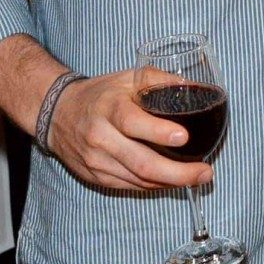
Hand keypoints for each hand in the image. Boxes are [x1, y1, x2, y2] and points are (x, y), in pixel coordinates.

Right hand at [44, 69, 212, 191]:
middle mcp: (101, 138)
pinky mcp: (96, 177)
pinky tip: (173, 180)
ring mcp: (97, 161)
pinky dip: (155, 185)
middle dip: (177, 172)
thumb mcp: (127, 78)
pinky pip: (131, 186)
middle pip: (140, 162)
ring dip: (171, 182)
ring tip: (197, 177)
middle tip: (205, 172)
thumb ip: (159, 80)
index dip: (159, 132)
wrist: (58, 114)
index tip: (184, 137)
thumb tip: (192, 88)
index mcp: (109, 108)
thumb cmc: (100, 94)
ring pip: (138, 179)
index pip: (132, 123)